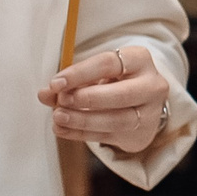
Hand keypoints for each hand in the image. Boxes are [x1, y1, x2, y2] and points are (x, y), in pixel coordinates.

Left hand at [39, 42, 172, 152]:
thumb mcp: (96, 74)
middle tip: (61, 101)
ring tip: (59, 117)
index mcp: (139, 60)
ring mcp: (149, 112)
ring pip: (117, 120)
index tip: (56, 83)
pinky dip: (81, 133)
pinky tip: (63, 129)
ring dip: (83, 120)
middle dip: (87, 99)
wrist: (142, 103)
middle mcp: (151, 85)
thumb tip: (45, 93)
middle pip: (121, 94)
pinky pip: (108, 135)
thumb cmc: (115, 81)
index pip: (109, 64)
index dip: (80, 74)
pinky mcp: (140, 134)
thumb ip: (71, 82)